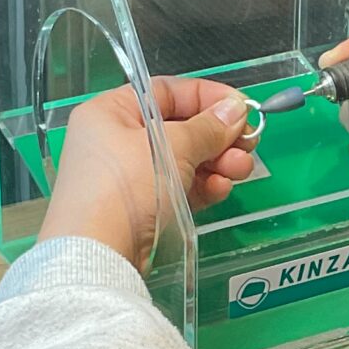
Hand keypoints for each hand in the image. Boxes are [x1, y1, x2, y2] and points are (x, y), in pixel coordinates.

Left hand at [39, 78, 257, 268]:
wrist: (99, 255)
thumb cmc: (126, 188)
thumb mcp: (172, 147)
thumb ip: (207, 127)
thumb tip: (234, 110)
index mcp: (111, 113)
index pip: (166, 92)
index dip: (207, 97)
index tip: (241, 108)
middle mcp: (118, 140)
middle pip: (180, 127)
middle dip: (219, 136)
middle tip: (250, 143)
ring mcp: (131, 177)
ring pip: (185, 160)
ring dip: (218, 162)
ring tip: (241, 169)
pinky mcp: (143, 208)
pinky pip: (180, 188)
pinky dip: (203, 186)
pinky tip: (221, 189)